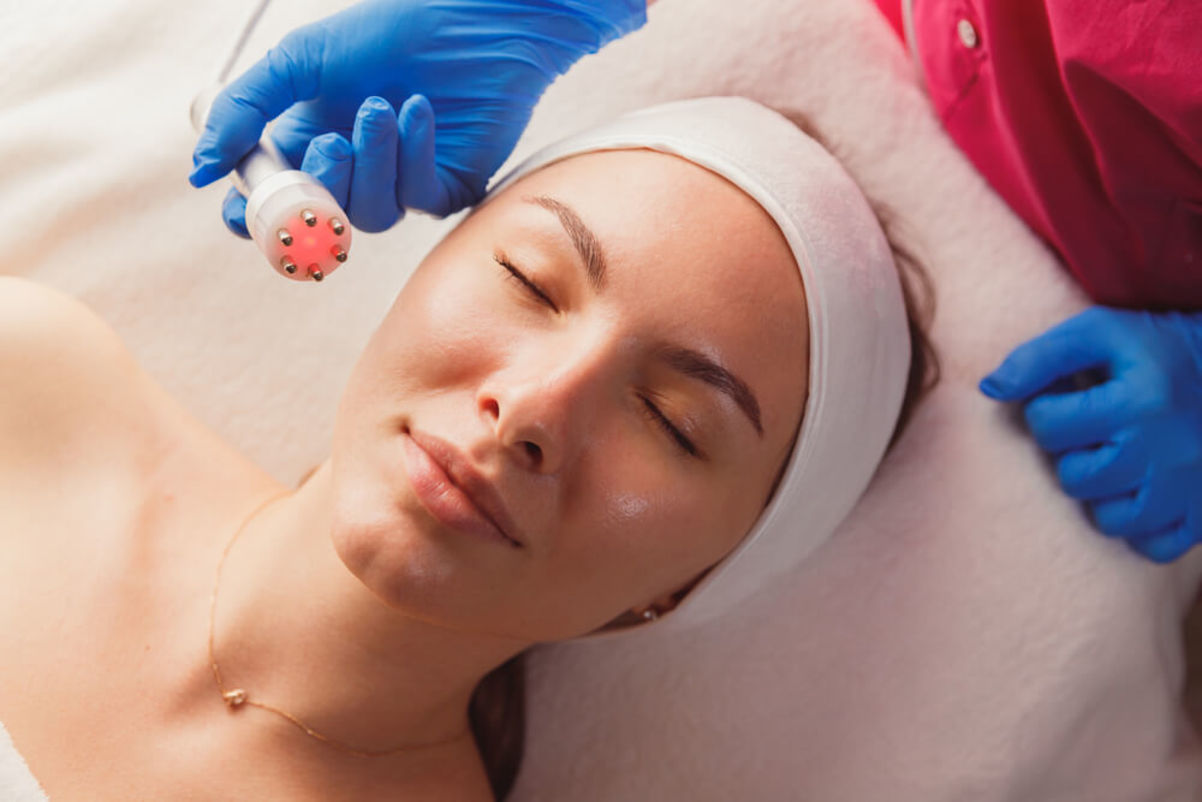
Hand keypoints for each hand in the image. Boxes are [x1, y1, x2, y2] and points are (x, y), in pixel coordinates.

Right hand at [190, 0, 645, 234]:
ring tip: (379, 108)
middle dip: (320, 189)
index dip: (257, 217)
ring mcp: (400, 183)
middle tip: (328, 144)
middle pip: (322, 220)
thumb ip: (244, 111)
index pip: (275, 203)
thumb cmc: (389, 31)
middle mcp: (354, 169)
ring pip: (371, 215)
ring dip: (370, 163)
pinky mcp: (446, 187)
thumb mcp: (299, 60)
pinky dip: (411, 155)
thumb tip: (202, 169)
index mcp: (310, 141)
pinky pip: (416, 196)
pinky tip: (416, 111)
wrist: (470, 17)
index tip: (243, 211)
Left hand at [980, 307, 1201, 562]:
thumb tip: (991, 389)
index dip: (1047, 410)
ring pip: (1110, 519)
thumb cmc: (1155, 349)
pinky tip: (1140, 490)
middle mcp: (1169, 451)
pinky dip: (1140, 526)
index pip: (1048, 426)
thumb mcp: (1099, 333)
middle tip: (1095, 431)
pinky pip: (1154, 546)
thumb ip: (1038, 357)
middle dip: (1072, 453)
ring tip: (1115, 459)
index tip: (1070, 398)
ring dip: (1102, 492)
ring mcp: (1189, 488)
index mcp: (1141, 401)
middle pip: (1075, 478)